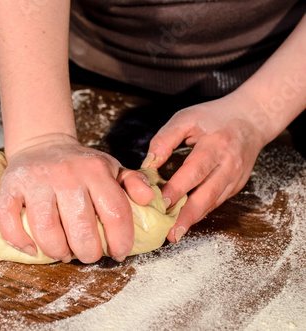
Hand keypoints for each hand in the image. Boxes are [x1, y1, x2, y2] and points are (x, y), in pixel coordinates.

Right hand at [0, 134, 153, 262]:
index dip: (121, 240)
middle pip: (81, 228)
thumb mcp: (111, 167)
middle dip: (88, 252)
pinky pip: (8, 220)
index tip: (118, 253)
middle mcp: (65, 174)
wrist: (43, 144)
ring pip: (46, 230)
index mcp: (95, 170)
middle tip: (88, 255)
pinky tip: (32, 249)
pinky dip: (19, 241)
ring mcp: (35, 180)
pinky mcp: (9, 186)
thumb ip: (134, 182)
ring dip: (57, 251)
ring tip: (64, 253)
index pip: (115, 213)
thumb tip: (148, 198)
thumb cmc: (80, 164)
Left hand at [142, 93, 268, 242]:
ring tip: (174, 233)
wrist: (250, 118)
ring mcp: (235, 177)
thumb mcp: (186, 119)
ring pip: (213, 202)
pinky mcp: (236, 185)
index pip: (194, 170)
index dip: (178, 188)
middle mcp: (229, 164)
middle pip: (207, 194)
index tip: (161, 203)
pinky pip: (216, 202)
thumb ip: (165, 140)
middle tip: (171, 232)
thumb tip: (148, 164)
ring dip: (193, 219)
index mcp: (216, 145)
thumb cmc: (213, 117)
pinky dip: (201, 213)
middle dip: (188, 215)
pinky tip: (185, 221)